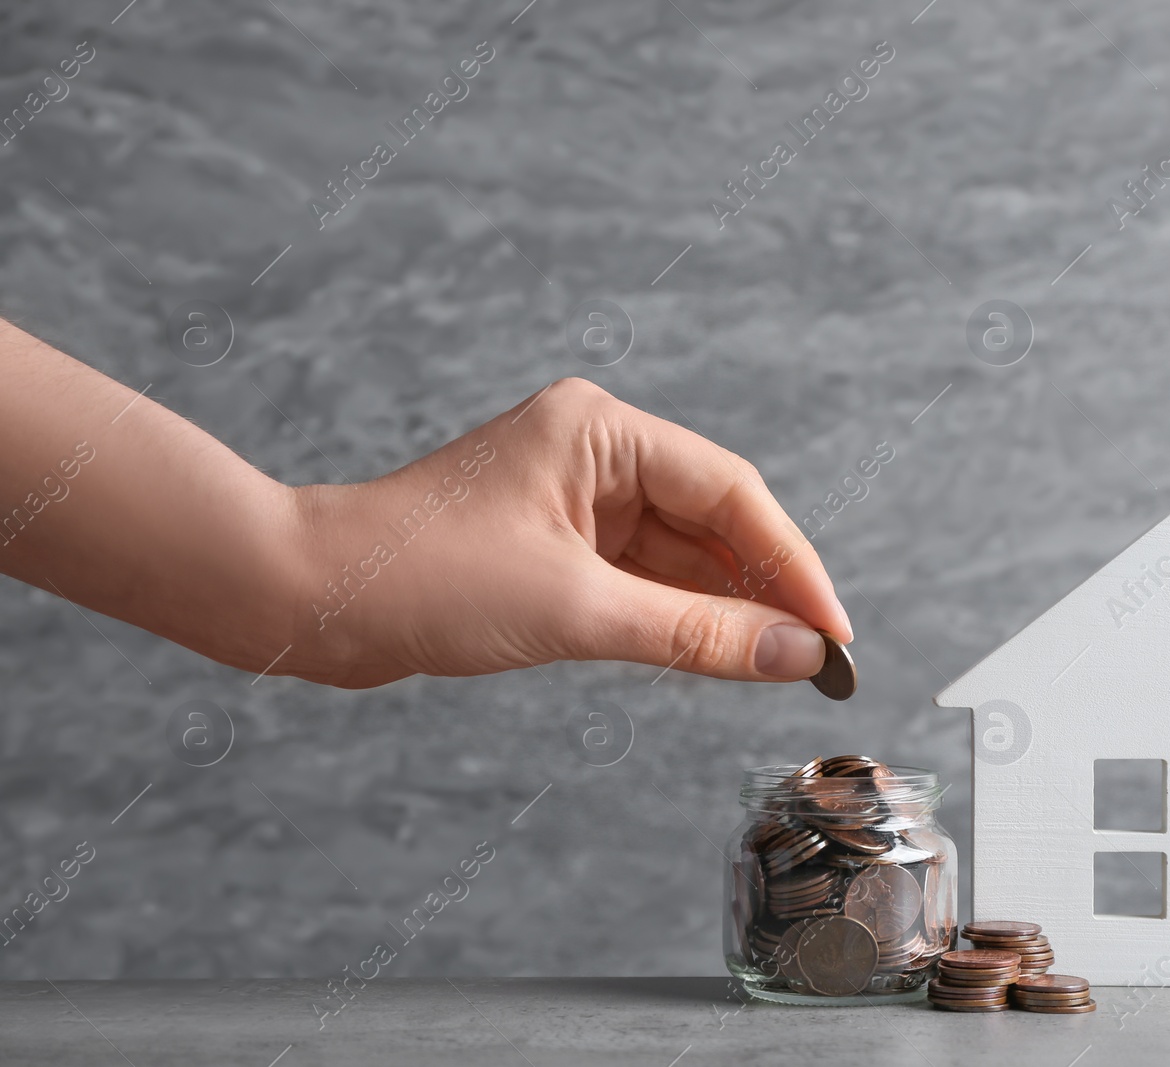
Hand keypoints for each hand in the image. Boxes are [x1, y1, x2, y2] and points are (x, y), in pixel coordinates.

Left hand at [289, 377, 852, 687]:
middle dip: (766, 589)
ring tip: (786, 666)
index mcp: (600, 429)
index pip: (730, 490)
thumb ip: (695, 635)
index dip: (791, 563)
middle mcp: (595, 450)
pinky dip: (680, 617)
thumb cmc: (420, 580)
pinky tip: (723, 653)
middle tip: (821, 657)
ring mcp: (575, 497)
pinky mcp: (557, 542)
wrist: (308, 600)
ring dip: (728, 608)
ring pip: (682, 553)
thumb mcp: (574, 612)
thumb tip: (795, 654)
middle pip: (713, 519)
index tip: (834, 629)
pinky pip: (643, 577)